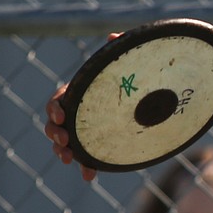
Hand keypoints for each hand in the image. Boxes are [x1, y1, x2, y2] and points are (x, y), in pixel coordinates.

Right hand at [44, 32, 122, 180]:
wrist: (157, 97)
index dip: (55, 108)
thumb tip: (115, 35)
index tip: (62, 115)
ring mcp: (88, 130)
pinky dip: (86, 166)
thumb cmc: (136, 76)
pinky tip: (89, 176)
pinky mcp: (100, 145)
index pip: (58, 100)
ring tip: (69, 159)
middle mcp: (80, 112)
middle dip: (55, 133)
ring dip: (63, 152)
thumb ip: (119, 50)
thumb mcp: (129, 63)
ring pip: (66, 143)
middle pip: (55, 124)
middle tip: (64, 141)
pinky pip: (87, 157)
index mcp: (81, 92)